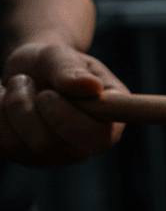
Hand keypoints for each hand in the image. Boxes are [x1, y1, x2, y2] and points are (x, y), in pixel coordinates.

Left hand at [0, 42, 127, 167]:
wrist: (27, 69)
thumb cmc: (52, 62)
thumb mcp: (59, 54)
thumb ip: (70, 68)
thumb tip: (91, 87)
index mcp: (110, 119)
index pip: (99, 137)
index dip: (71, 121)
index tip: (46, 94)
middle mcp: (86, 144)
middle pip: (56, 144)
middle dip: (32, 109)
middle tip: (31, 84)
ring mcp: (55, 155)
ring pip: (25, 142)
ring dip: (15, 102)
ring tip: (20, 84)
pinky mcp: (24, 157)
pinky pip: (3, 140)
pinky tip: (6, 99)